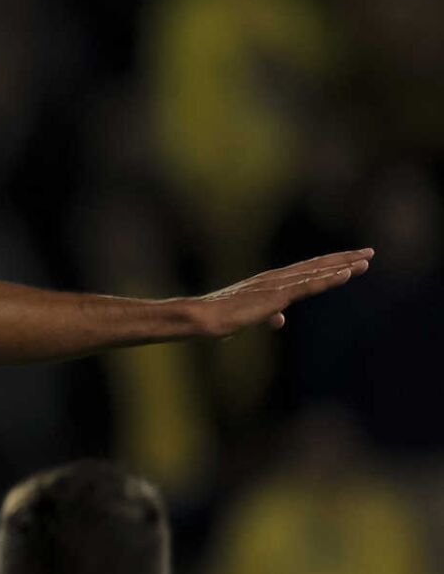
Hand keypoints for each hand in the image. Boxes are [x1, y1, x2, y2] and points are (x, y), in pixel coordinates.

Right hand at [186, 248, 372, 335]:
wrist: (204, 317)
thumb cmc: (220, 317)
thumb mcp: (249, 317)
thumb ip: (267, 316)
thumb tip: (280, 321)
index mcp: (271, 281)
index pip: (307, 269)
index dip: (331, 263)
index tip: (352, 259)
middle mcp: (277, 277)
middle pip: (317, 265)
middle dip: (345, 259)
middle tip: (369, 252)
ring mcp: (278, 285)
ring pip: (317, 272)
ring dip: (343, 266)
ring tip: (365, 261)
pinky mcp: (277, 295)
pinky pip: (308, 286)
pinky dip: (328, 279)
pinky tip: (346, 274)